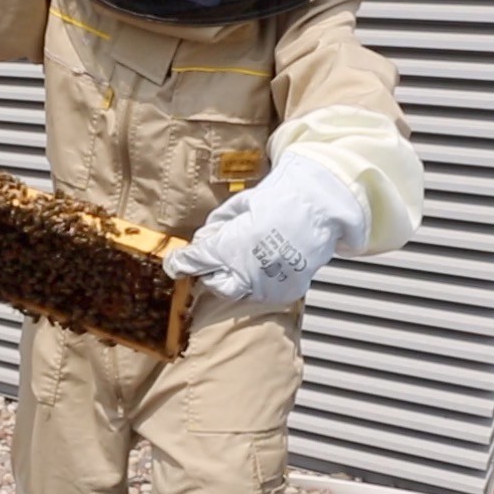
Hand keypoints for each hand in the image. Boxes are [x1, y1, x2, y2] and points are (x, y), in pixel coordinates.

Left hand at [163, 152, 369, 304]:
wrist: (317, 209)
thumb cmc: (279, 201)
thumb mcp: (239, 205)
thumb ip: (217, 225)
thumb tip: (204, 238)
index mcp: (227, 247)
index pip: (193, 261)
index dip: (180, 263)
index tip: (176, 264)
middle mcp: (242, 271)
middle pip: (213, 284)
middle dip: (210, 272)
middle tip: (218, 258)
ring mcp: (264, 285)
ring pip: (237, 291)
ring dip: (236, 277)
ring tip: (250, 255)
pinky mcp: (283, 291)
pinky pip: (263, 292)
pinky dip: (262, 281)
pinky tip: (269, 262)